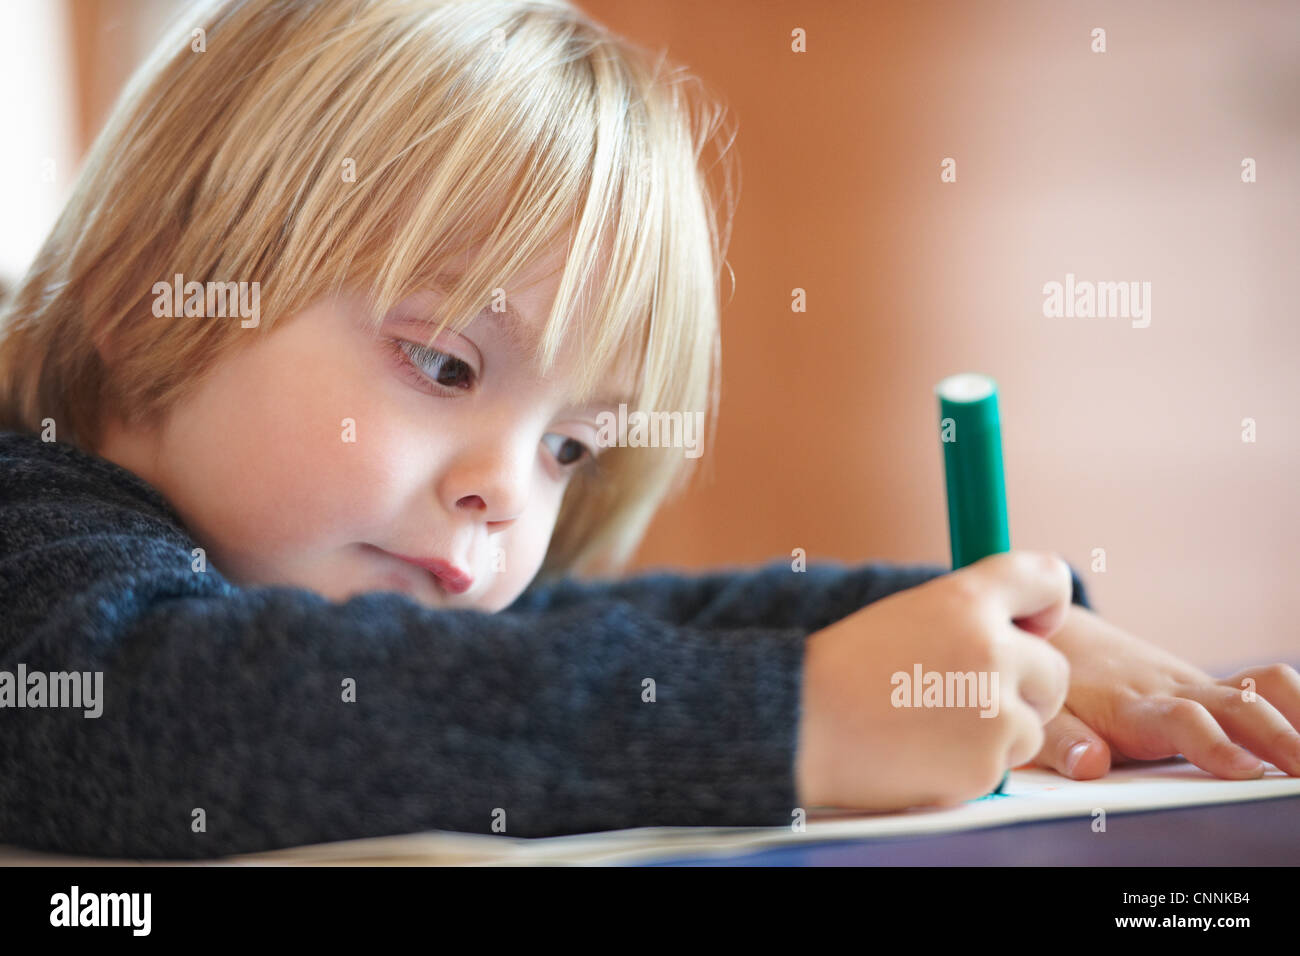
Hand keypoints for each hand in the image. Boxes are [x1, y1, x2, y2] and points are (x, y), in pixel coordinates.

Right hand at [797, 551, 1073, 809]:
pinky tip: (922, 753)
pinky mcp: (987, 764)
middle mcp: (991, 649)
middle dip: (1025, 688)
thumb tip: (1026, 638)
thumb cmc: (845, 669)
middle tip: (968, 697)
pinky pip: (1003, 767)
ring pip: (1032, 726)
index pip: (1047, 580)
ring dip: (997, 732)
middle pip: (1054, 671)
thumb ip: (969, 618)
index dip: (1046, 606)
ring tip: (930, 726)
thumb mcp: (909, 614)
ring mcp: (994, 710)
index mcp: (966, 600)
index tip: (1033, 626)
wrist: (800, 724)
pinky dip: (970, 767)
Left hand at [1030, 604, 1299, 778]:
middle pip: (1235, 706)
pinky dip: (1292, 704)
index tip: (1245, 769)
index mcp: (1133, 706)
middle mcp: (1173, 690)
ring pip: (1256, 689)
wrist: (1059, 632)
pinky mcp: (1208, 686)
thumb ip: (1064, 742)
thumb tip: (1092, 765)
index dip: (1213, 744)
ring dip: (1294, 715)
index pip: (1181, 720)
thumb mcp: (1047, 715)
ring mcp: (1196, 685)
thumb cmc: (1056, 686)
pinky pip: (1259, 686)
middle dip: (1277, 737)